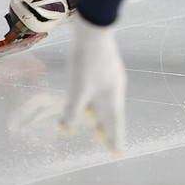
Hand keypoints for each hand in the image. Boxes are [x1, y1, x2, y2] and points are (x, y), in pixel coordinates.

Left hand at [60, 14, 125, 153]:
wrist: (93, 31)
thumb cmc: (88, 63)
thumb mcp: (78, 91)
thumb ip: (73, 112)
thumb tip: (68, 130)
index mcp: (112, 97)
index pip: (115, 124)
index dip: (114, 139)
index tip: (116, 153)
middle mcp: (114, 88)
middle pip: (111, 113)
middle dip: (106, 128)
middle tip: (102, 141)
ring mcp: (110, 76)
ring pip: (105, 101)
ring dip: (98, 114)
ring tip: (91, 122)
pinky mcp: (103, 67)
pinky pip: (100, 91)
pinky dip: (94, 101)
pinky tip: (87, 98)